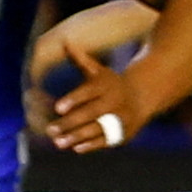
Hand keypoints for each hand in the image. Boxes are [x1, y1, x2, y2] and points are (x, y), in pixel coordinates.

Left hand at [38, 38, 143, 153]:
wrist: (141, 96)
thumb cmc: (110, 82)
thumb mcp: (97, 70)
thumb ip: (81, 60)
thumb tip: (66, 42)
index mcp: (106, 85)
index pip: (88, 93)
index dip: (73, 100)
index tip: (57, 108)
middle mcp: (115, 102)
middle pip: (91, 114)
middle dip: (70, 123)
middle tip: (49, 130)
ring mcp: (122, 118)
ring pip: (98, 129)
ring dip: (77, 137)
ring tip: (58, 142)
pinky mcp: (125, 132)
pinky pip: (108, 140)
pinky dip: (92, 145)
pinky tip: (76, 148)